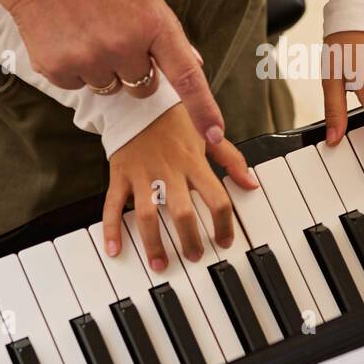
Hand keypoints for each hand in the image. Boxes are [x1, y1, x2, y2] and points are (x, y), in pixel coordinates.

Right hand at [0, 0, 226, 143]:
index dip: (203, 108)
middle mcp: (124, 46)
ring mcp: (90, 59)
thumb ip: (166, 30)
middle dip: (137, 71)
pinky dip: (75, 67)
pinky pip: (78, 85)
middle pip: (144, 87)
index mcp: (153, 23)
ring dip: (105, 69)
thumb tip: (192, 63)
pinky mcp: (58, 69)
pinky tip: (67, 37)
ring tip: (87, 32)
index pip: (186, 76)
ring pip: (111, 88)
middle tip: (116, 37)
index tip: (215, 133)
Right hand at [102, 105, 258, 270]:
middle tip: (194, 257)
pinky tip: (114, 249)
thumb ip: (231, 161)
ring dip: (153, 243)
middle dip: (189, 239)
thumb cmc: (175, 120)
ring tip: (160, 264)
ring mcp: (142, 174)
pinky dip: (111, 229)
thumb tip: (252, 184)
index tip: (225, 241)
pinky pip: (113, 204)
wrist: (138, 100)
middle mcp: (169, 171)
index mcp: (194, 162)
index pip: (216, 198)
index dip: (223, 224)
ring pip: (147, 215)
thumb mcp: (208, 136)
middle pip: (182, 212)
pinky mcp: (120, 174)